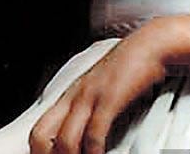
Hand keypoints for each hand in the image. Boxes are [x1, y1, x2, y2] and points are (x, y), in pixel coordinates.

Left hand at [28, 18, 173, 153]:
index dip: (39, 152)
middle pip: (41, 136)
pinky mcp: (109, 98)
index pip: (39, 130)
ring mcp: (90, 96)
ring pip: (65, 141)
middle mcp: (74, 96)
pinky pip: (94, 135)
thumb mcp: (102, 87)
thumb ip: (90, 109)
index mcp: (70, 96)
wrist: (151, 45)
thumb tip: (86, 138)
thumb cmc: (130, 68)